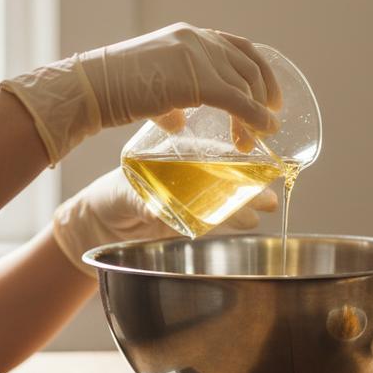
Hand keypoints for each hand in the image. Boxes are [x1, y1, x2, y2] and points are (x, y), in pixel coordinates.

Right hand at [0, 23, 281, 164]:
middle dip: (265, 94)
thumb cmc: (114, 92)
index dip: (259, 70)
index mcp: (189, 36)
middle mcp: (198, 40)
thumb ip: (172, 101)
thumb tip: (180, 121)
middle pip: (249, 64)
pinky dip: (254, 117)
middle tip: (270, 120)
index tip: (269, 95)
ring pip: (245, 85)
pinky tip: (262, 132)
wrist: (90, 88)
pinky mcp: (195, 80)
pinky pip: (237, 100)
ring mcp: (197, 57)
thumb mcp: (151, 90)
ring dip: (257, 115)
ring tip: (256, 140)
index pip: (238, 47)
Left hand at [51, 168, 279, 274]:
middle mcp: (189, 173)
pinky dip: (235, 219)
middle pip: (226, 172)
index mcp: (175, 155)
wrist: (101, 223)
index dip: (232, 153)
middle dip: (250, 178)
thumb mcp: (123, 194)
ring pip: (227, 194)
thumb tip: (154, 209)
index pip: (209, 150)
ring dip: (249, 199)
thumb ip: (140, 202)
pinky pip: (218, 217)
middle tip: (271, 184)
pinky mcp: (191, 219)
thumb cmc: (110, 196)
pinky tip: (252, 221)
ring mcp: (193, 196)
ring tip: (269, 204)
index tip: (252, 156)